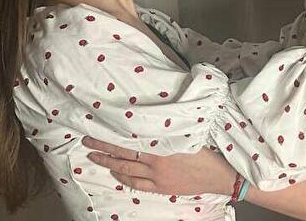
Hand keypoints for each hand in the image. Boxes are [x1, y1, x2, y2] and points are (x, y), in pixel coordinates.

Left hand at [82, 136, 235, 195]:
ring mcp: (157, 177)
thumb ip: (168, 128)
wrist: (218, 174)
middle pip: (122, 155)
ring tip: (95, 158)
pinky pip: (137, 184)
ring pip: (126, 170)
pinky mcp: (161, 187)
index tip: (96, 130)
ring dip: (109, 163)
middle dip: (103, 149)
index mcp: (160, 146)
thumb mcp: (186, 133)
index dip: (110, 137)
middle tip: (87, 143)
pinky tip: (116, 174)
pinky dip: (125, 178)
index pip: (128, 140)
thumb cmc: (206, 151)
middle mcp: (155, 162)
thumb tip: (154, 117)